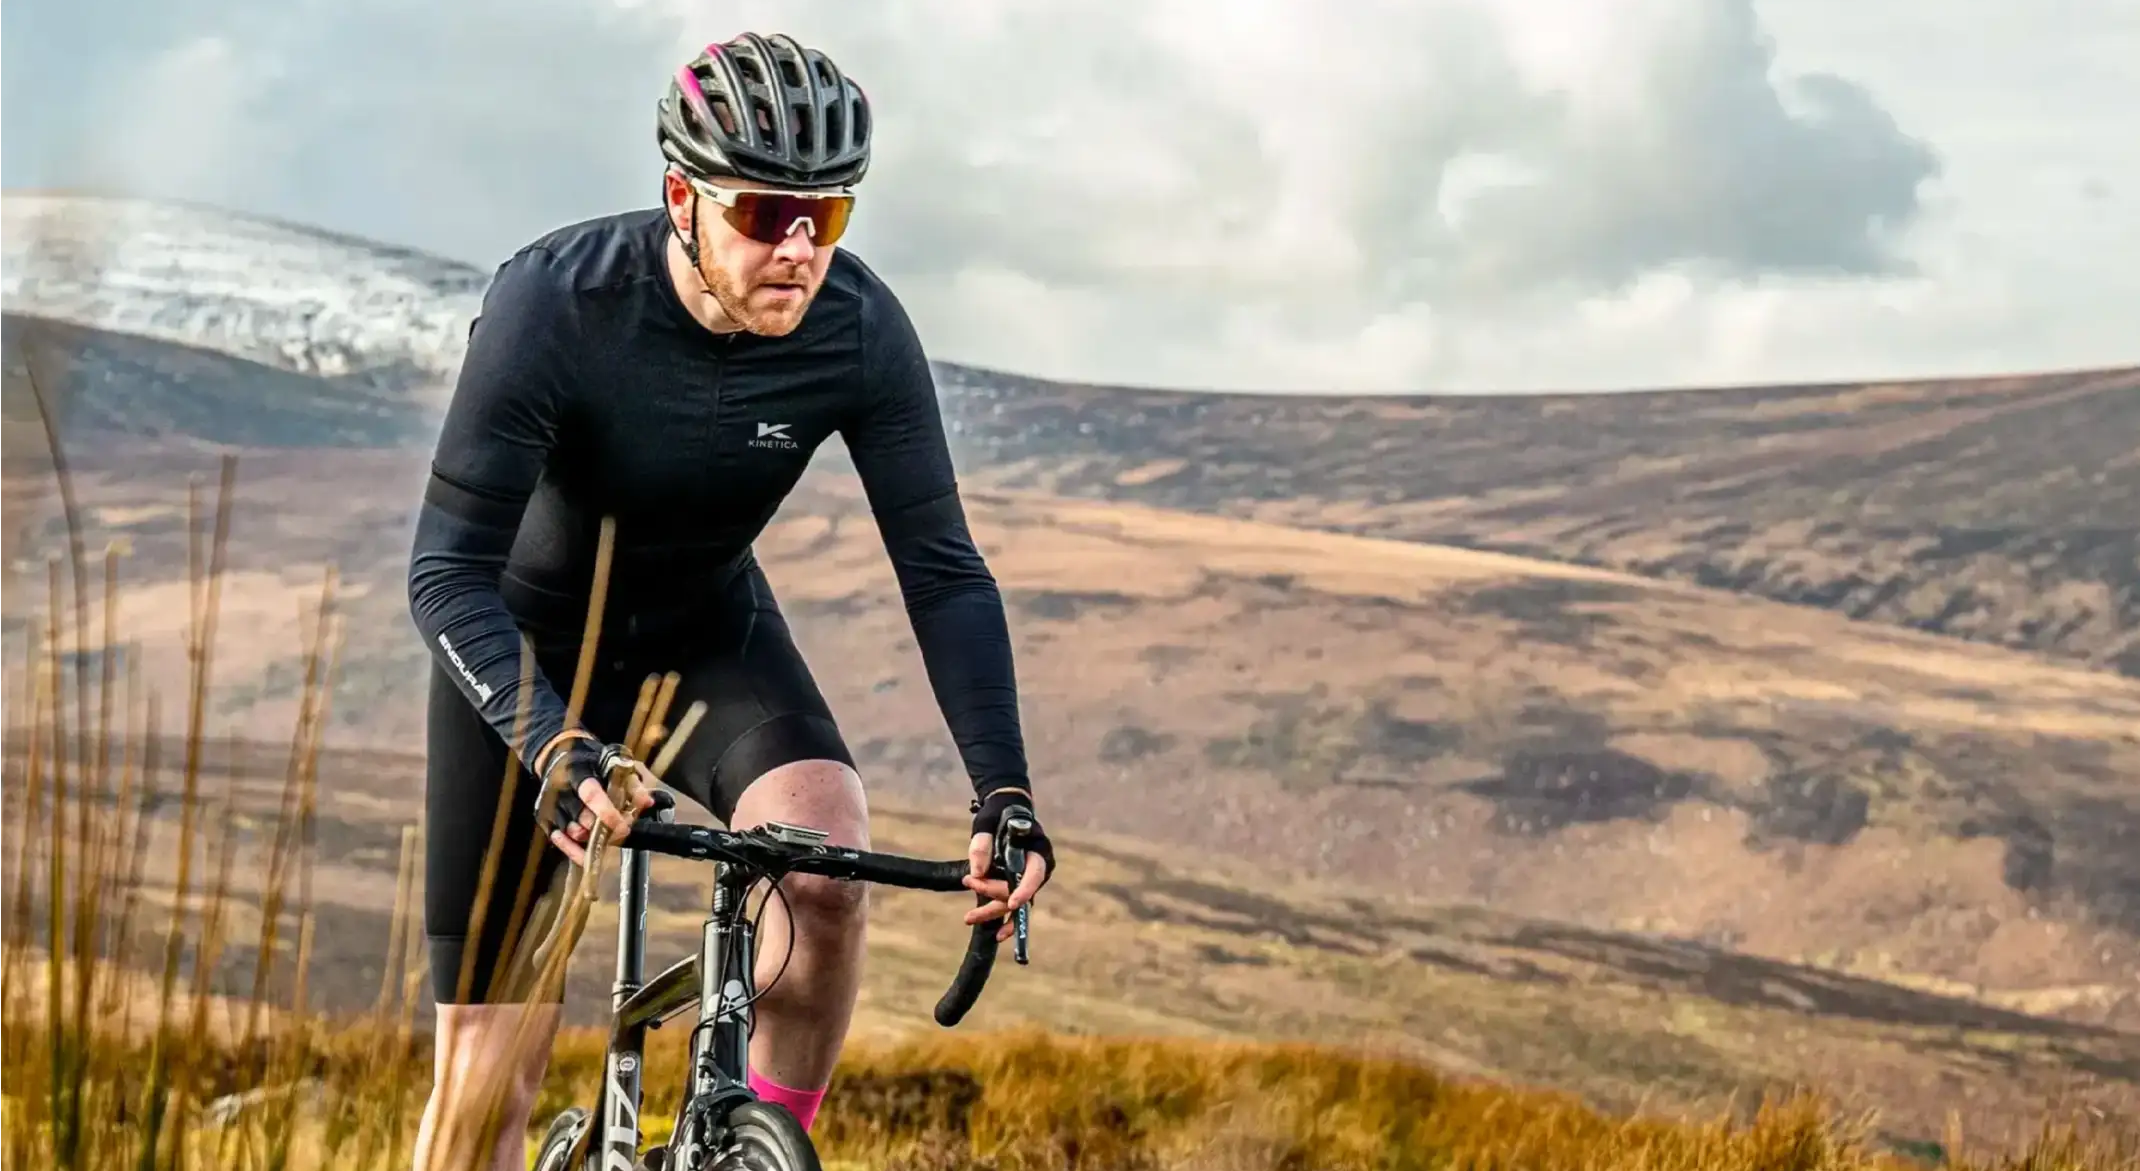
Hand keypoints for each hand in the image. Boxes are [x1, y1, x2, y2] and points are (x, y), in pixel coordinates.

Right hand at [540, 740, 656, 865]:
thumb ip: (631, 784)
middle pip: (582, 818)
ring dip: (591, 840)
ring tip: (604, 835)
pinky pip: (559, 841)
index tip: (623, 827)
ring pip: (572, 832)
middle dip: (603, 830)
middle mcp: (561, 790)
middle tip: (620, 832)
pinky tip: (585, 854)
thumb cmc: (589, 762)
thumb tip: (647, 802)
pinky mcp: (545, 818)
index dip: (607, 813)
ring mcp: (551, 805)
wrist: (556, 756)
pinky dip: (573, 850)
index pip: (591, 795)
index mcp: (578, 772)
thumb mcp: (612, 764)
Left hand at [962, 787, 1053, 941]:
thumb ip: (982, 845)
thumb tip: (976, 874)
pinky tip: (994, 934)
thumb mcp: (987, 823)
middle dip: (993, 893)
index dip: (1024, 890)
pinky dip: (1002, 918)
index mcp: (1038, 851)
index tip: (1011, 903)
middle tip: (969, 882)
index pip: (1035, 874)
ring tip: (968, 918)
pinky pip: (1012, 907)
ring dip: (992, 910)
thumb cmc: (999, 814)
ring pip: (1013, 903)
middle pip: (1019, 891)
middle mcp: (1038, 869)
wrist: (1005, 810)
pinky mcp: (1017, 886)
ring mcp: (1028, 880)